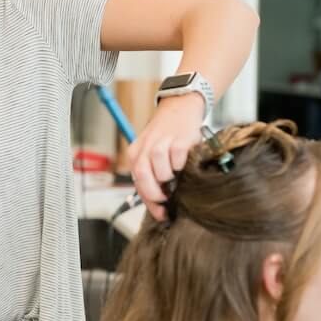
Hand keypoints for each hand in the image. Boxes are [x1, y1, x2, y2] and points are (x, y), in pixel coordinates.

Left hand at [124, 93, 203, 219]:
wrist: (181, 106)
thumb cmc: (168, 134)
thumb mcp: (153, 151)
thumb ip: (153, 173)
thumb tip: (160, 203)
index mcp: (136, 152)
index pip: (137, 181)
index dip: (148, 201)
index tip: (160, 214)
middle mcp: (146, 147)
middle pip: (143, 175)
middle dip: (155, 193)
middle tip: (167, 199)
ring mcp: (162, 142)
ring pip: (160, 169)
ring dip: (168, 178)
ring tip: (176, 176)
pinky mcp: (179, 138)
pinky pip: (177, 159)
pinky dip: (181, 165)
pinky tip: (184, 163)